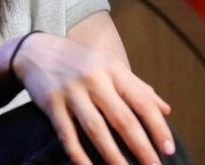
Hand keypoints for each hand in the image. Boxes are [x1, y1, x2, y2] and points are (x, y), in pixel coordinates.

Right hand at [11, 32, 174, 164]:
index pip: (141, 101)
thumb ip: (138, 88)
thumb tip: (166, 110)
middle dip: (141, 146)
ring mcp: (72, 92)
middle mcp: (94, 79)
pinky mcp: (51, 104)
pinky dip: (78, 155)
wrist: (36, 51)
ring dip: (113, 156)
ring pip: (96, 129)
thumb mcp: (111, 66)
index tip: (168, 149)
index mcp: (113, 70)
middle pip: (122, 118)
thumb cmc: (81, 62)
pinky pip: (67, 135)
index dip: (157, 127)